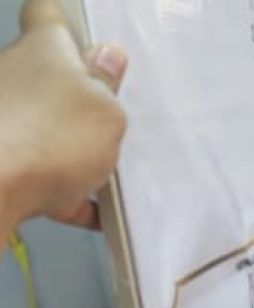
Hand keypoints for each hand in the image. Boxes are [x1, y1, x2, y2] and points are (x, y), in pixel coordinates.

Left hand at [0, 0, 127, 230]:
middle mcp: (10, 72)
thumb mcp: (107, 112)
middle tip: (107, 115)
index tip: (82, 33)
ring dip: (65, 140)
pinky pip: (31, 167)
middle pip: (45, 73)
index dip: (65, 21)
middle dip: (74, 92)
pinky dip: (57, 185)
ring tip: (98, 168)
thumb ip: (108, 87)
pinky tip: (84, 206)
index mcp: (42, 49)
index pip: (46, 14)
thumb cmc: (45, 140)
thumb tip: (107, 63)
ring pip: (37, 121)